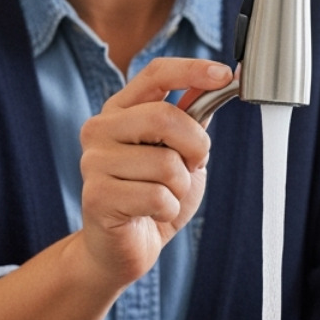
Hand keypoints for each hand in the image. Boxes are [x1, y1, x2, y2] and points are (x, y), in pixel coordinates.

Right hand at [76, 57, 231, 286]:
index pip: (156, 74)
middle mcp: (100, 130)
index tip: (225, 75)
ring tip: (163, 195)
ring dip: (180, 186)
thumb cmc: (151, 197)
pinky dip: (168, 209)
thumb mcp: (179, 152)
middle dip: (194, 146)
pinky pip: (158, 196)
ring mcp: (94, 163)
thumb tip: (219, 81)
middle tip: (191, 166)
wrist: (123, 248)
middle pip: (163, 116)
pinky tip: (152, 214)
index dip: (192, 70)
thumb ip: (191, 118)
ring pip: (166, 163)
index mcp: (120, 110)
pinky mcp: (97, 196)